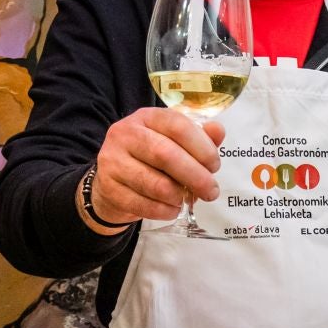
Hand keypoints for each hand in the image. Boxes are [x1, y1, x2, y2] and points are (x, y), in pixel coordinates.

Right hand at [90, 108, 225, 224]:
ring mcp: (112, 161)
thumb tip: (218, 131)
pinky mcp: (108, 188)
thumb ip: (199, 137)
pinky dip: (164, 210)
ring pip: (155, 183)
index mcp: (146, 117)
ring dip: (179, 196)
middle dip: (196, 176)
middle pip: (166, 154)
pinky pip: (143, 204)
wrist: (112, 182)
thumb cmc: (151, 160)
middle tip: (211, 191)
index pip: (178, 126)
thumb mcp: (174, 143)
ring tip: (188, 199)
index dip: (203, 147)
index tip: (215, 166)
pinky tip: (172, 209)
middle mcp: (125, 134)